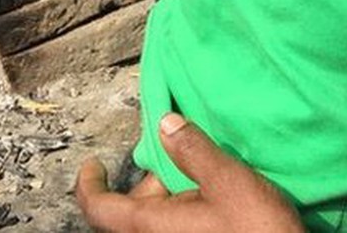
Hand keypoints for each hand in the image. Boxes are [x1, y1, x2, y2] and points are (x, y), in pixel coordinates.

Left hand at [75, 114, 302, 232]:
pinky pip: (174, 227)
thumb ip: (194, 151)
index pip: (100, 208)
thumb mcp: (228, 180)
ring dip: (171, 194)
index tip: (92, 164)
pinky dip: (183, 208)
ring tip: (204, 176)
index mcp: (152, 226)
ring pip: (156, 219)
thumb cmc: (256, 231)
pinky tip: (212, 198)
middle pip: (133, 210)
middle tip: (178, 157)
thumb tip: (166, 124)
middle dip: (150, 180)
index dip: (89, 185)